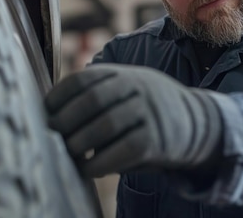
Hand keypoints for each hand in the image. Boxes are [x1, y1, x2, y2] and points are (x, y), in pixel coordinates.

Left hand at [45, 63, 222, 176]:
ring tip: (67, 153)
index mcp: (124, 74)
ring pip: (105, 126)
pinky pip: (121, 151)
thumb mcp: (129, 90)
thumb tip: (51, 117)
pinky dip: (98, 163)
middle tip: (51, 135)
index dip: (59, 96)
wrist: (197, 125)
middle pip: (92, 101)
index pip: (83, 79)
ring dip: (79, 143)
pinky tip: (87, 168)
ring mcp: (149, 112)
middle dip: (65, 121)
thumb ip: (98, 93)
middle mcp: (138, 87)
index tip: (45, 113)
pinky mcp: (157, 139)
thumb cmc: (147, 112)